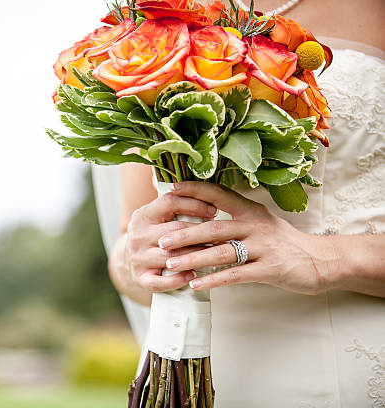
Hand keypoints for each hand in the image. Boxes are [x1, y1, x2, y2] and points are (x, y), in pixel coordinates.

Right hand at [125, 191, 217, 291]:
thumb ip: (176, 206)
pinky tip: (193, 275)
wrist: (131, 257)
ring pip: (171, 257)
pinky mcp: (140, 278)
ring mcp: (137, 257)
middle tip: (223, 235)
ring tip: (214, 255)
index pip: (170, 202)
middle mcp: (137, 235)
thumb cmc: (155, 234)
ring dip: (195, 257)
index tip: (214, 210)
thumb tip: (210, 195)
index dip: (194, 204)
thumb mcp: (158, 216)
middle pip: (174, 232)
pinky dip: (179, 279)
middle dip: (201, 233)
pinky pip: (161, 281)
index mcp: (143, 215)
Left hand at [158, 182, 338, 294]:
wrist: (321, 261)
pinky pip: (236, 275)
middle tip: (161, 240)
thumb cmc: (283, 242)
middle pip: (214, 228)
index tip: (171, 190)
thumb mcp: (260, 223)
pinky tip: (196, 284)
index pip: (219, 194)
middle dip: (185, 234)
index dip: (195, 190)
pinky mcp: (270, 268)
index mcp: (251, 211)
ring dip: (194, 258)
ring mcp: (263, 247)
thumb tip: (199, 219)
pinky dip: (214, 280)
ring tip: (171, 263)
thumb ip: (233, 219)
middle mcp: (255, 225)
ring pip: (221, 252)